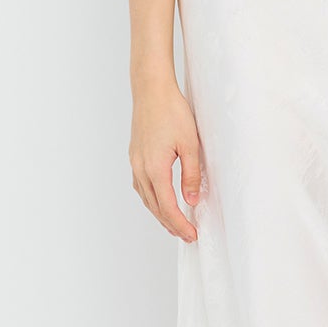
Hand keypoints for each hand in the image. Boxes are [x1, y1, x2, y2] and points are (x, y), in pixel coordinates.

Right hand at [129, 79, 204, 239]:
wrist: (151, 90)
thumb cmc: (172, 112)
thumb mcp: (190, 144)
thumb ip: (191, 175)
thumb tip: (192, 201)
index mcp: (155, 169)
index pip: (168, 207)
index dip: (180, 224)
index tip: (192, 234)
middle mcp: (141, 169)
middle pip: (155, 207)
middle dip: (171, 224)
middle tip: (187, 235)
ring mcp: (135, 163)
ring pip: (146, 198)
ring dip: (160, 214)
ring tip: (175, 224)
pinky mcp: (135, 156)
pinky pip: (141, 186)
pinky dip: (152, 199)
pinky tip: (160, 201)